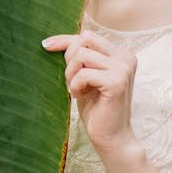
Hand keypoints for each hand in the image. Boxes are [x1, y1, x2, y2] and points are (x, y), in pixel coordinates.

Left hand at [42, 29, 137, 152]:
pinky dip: (75, 85)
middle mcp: (126, 57)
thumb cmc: (97, 108)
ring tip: (78, 89)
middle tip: (73, 81)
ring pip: (81, 55)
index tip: (45, 45)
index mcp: (121, 54)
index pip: (88, 35)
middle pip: (84, 40)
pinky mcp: (117, 81)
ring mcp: (123, 68)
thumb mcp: (85, 77)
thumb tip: (49, 42)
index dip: (65, 40)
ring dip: (71, 74)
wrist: (111, 137)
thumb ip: (79, 58)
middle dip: (70, 59)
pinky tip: (81, 96)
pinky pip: (83, 73)